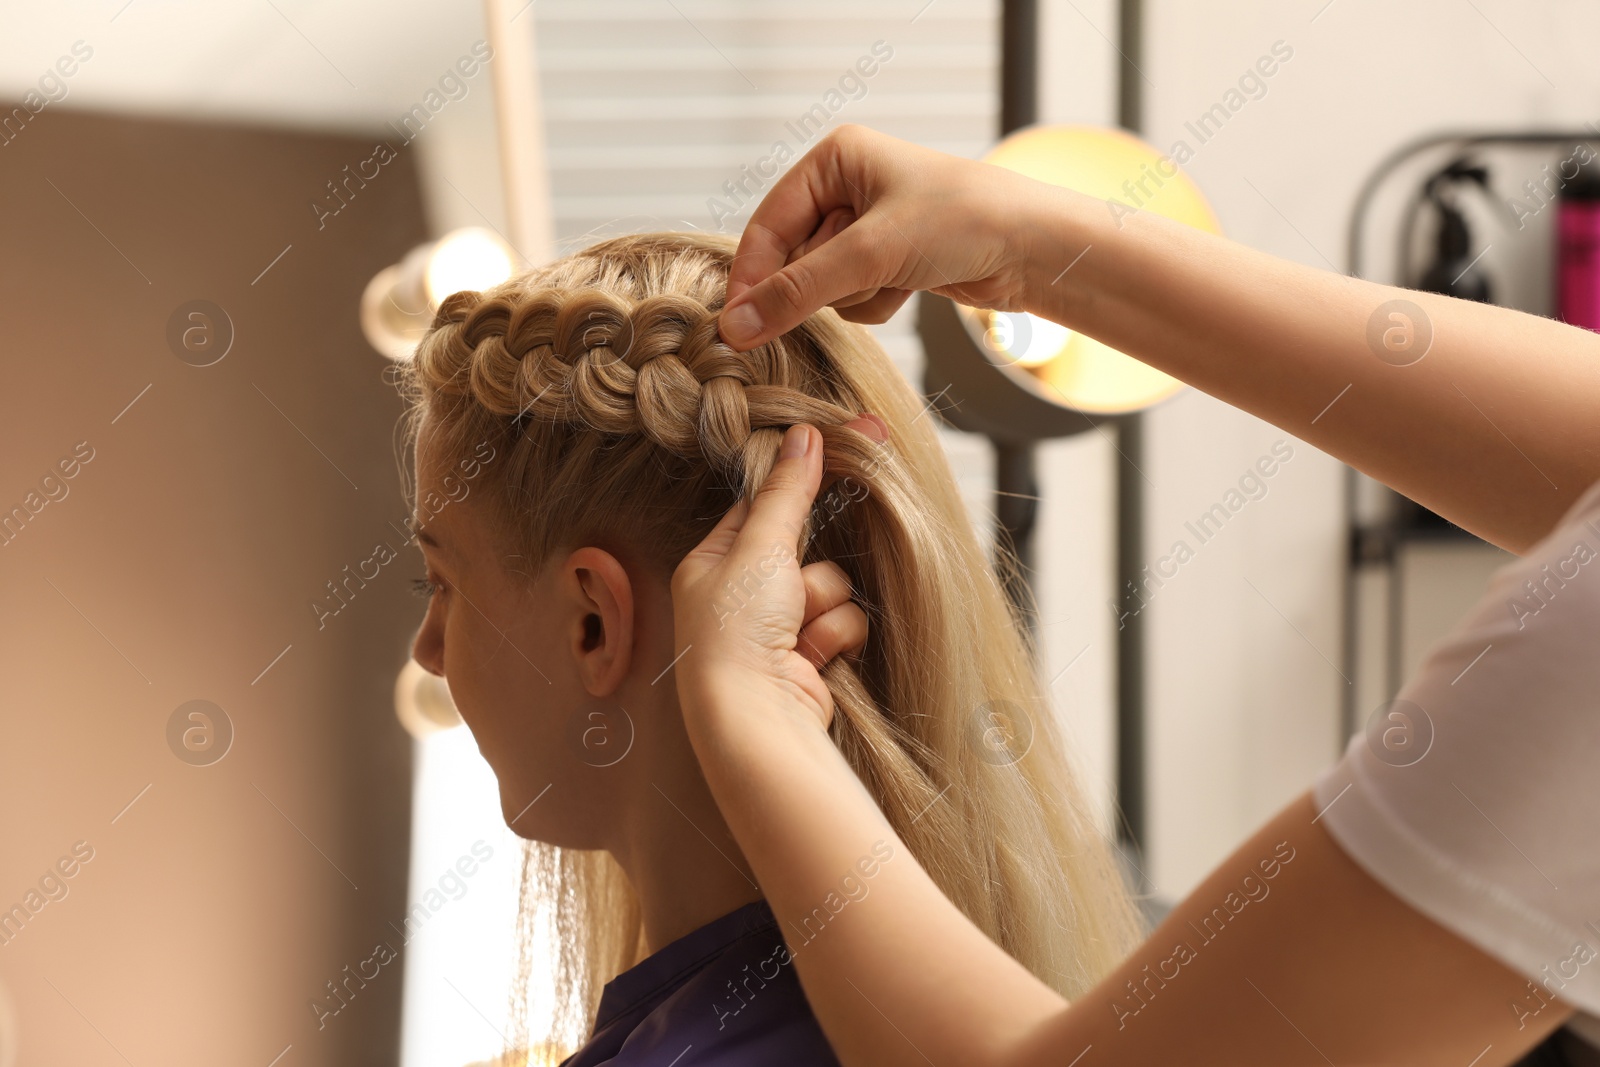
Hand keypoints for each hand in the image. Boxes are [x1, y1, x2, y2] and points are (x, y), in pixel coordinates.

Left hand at [670, 416, 885, 729]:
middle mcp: (739, 595)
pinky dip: (834, 635)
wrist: (754, 718)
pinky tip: (812, 656)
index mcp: (712, 562)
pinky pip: (842, 620)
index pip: (761, 505)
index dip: (801, 479)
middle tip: (814, 559)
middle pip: (803, 545)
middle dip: (810, 563)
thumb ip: (787, 491)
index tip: (846, 444)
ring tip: (798, 628)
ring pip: (831, 582)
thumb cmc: (736, 631)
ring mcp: (775, 629)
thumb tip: (804, 433)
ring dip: (824, 601)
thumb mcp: (760, 547)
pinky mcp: (808, 657)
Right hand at [718, 124, 1053, 350]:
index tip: (740, 326)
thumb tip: (736, 327)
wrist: (1035, 248)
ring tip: (897, 278)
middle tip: (851, 288)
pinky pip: (854, 297)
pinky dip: (876, 303)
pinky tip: (912, 288)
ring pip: (824, 285)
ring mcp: (869, 226)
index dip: (754, 276)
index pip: (768, 224)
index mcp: (834, 159)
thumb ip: (798, 291)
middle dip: (820, 285)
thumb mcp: (870, 254)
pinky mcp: (891, 260)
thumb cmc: (962, 223)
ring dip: (853, 296)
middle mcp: (848, 186)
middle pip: (793, 259)